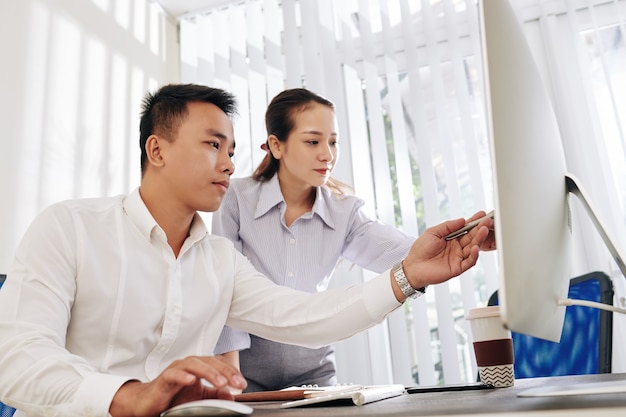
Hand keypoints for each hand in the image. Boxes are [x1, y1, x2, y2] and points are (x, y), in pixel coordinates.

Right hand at [109, 356, 246, 416]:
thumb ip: (215, 395)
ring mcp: (176, 369)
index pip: (219, 364)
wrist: (149, 403)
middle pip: (210, 362)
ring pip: (194, 364)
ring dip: (209, 372)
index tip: (242, 384)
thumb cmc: (174, 397)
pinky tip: (192, 381)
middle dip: (225, 371)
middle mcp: (189, 364)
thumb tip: (231, 394)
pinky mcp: (163, 379)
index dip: (232, 372)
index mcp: (199, 367)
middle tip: (236, 383)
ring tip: (220, 382)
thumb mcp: (199, 397)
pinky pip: (173, 374)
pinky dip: (182, 376)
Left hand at [397, 212, 492, 297]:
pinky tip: (475, 247)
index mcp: (451, 238)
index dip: (473, 222)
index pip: (466, 229)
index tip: (481, 214)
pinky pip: (469, 261)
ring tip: (484, 230)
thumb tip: (462, 220)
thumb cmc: (420, 249)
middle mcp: (457, 247)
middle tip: (487, 221)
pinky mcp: (458, 268)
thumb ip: (447, 226)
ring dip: (479, 239)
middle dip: (480, 229)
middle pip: (472, 237)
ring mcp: (458, 257)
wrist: (413, 266)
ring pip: (473, 248)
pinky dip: (474, 255)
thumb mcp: (433, 232)